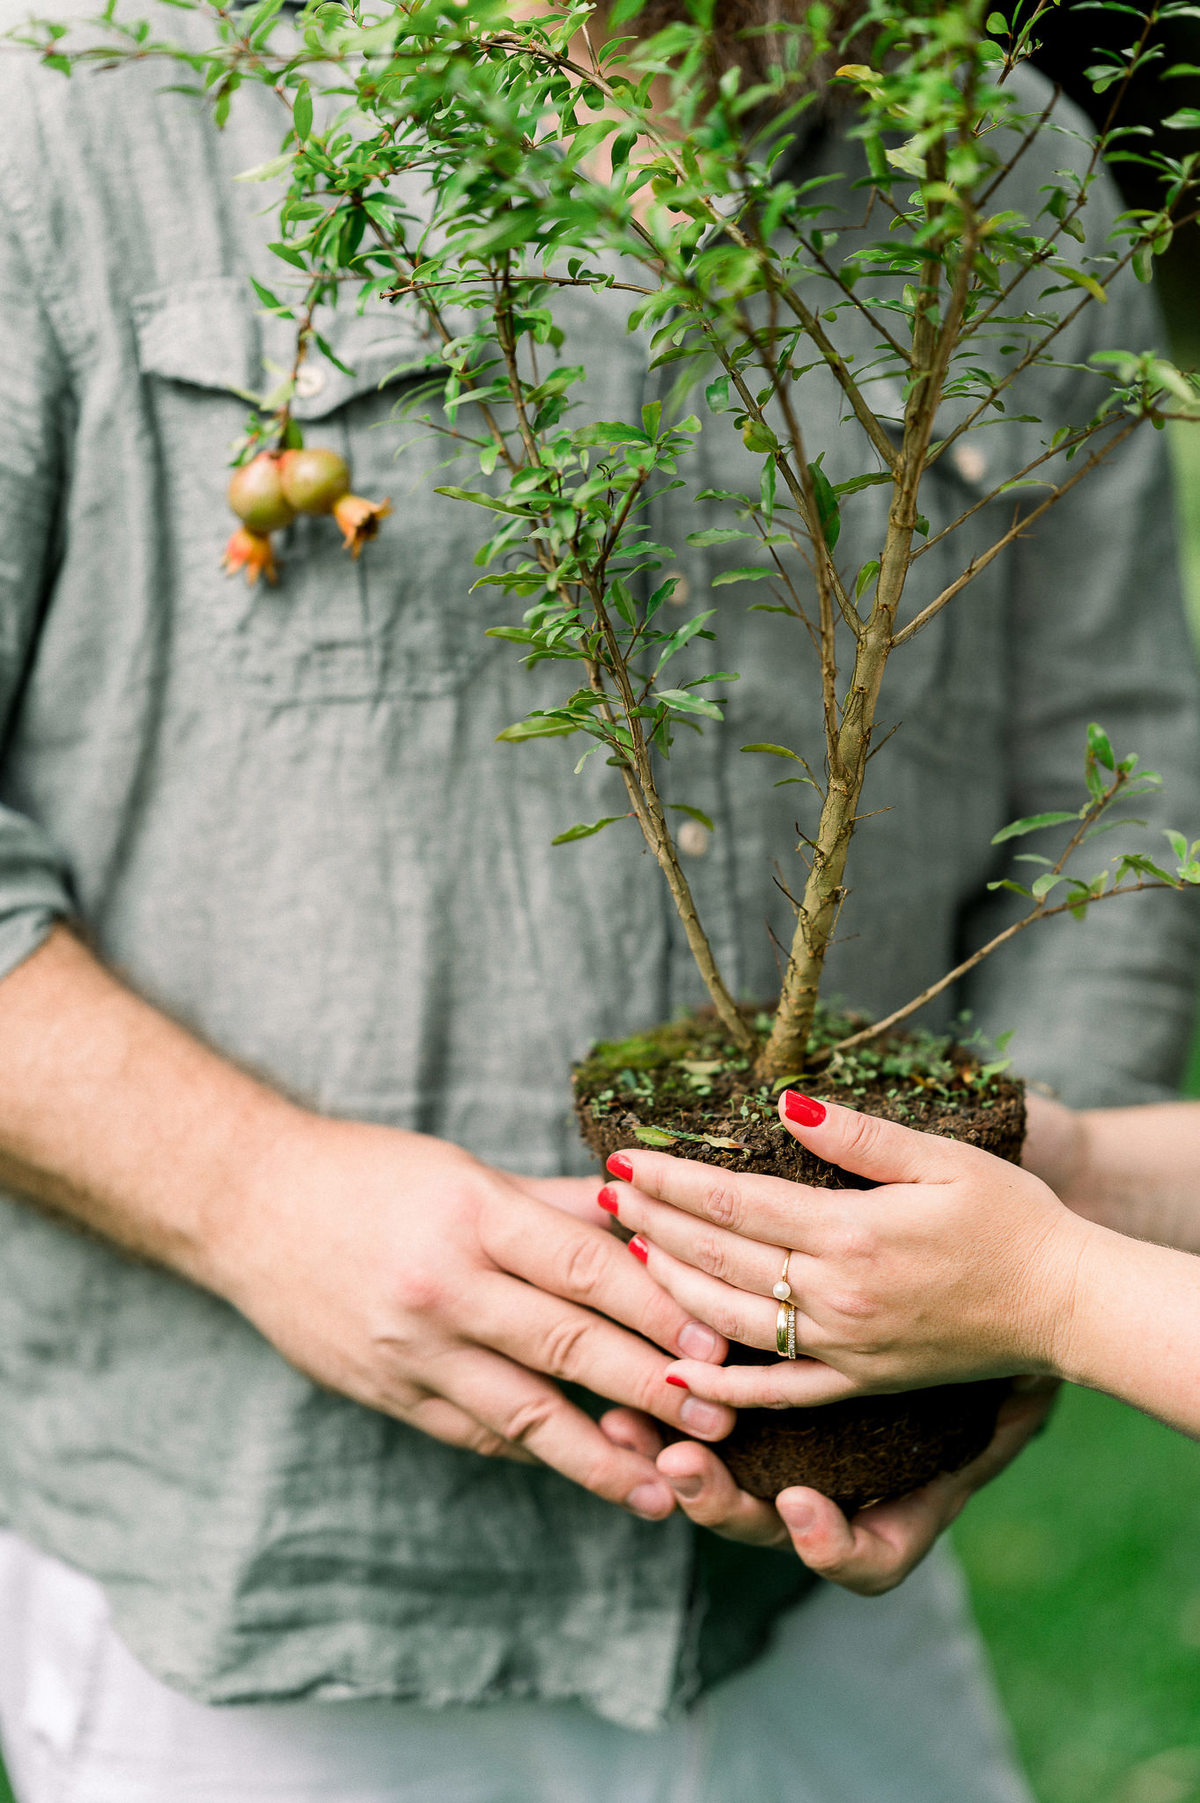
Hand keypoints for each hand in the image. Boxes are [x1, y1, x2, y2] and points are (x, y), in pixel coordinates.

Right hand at [207, 1114, 733, 1518]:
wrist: (247, 1209)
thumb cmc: (368, 1177)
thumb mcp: (465, 1172)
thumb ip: (555, 1205)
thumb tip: (648, 1222)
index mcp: (472, 1216)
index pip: (584, 1268)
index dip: (657, 1309)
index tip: (717, 1342)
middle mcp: (443, 1288)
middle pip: (567, 1346)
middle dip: (653, 1388)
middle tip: (721, 1420)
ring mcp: (410, 1350)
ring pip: (524, 1414)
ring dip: (602, 1457)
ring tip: (665, 1488)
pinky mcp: (387, 1394)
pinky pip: (475, 1431)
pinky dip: (534, 1451)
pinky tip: (586, 1468)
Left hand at [599, 1092, 1088, 1405]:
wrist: (1066, 1304)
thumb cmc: (1012, 1219)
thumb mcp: (942, 1157)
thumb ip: (857, 1135)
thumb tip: (782, 1101)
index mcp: (852, 1232)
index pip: (734, 1201)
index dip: (671, 1179)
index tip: (622, 1159)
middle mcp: (837, 1295)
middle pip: (719, 1257)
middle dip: (653, 1223)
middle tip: (602, 1196)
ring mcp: (844, 1347)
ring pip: (731, 1320)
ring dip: (669, 1284)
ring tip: (624, 1252)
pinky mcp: (858, 1383)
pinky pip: (776, 1392)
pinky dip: (719, 1386)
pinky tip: (673, 1374)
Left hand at [600, 1379, 1057, 1593]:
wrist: (971, 1313)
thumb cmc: (990, 1368)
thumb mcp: (1011, 1388)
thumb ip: (1008, 1411)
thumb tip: (1021, 1401)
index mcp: (907, 1497)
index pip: (871, 1558)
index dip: (831, 1548)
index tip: (802, 1504)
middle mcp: (844, 1492)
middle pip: (769, 1526)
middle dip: (720, 1503)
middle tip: (683, 1466)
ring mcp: (794, 1462)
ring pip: (722, 1486)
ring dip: (669, 1467)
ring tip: (626, 1430)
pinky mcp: (748, 1418)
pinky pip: (697, 1435)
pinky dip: (654, 1429)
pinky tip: (611, 1408)